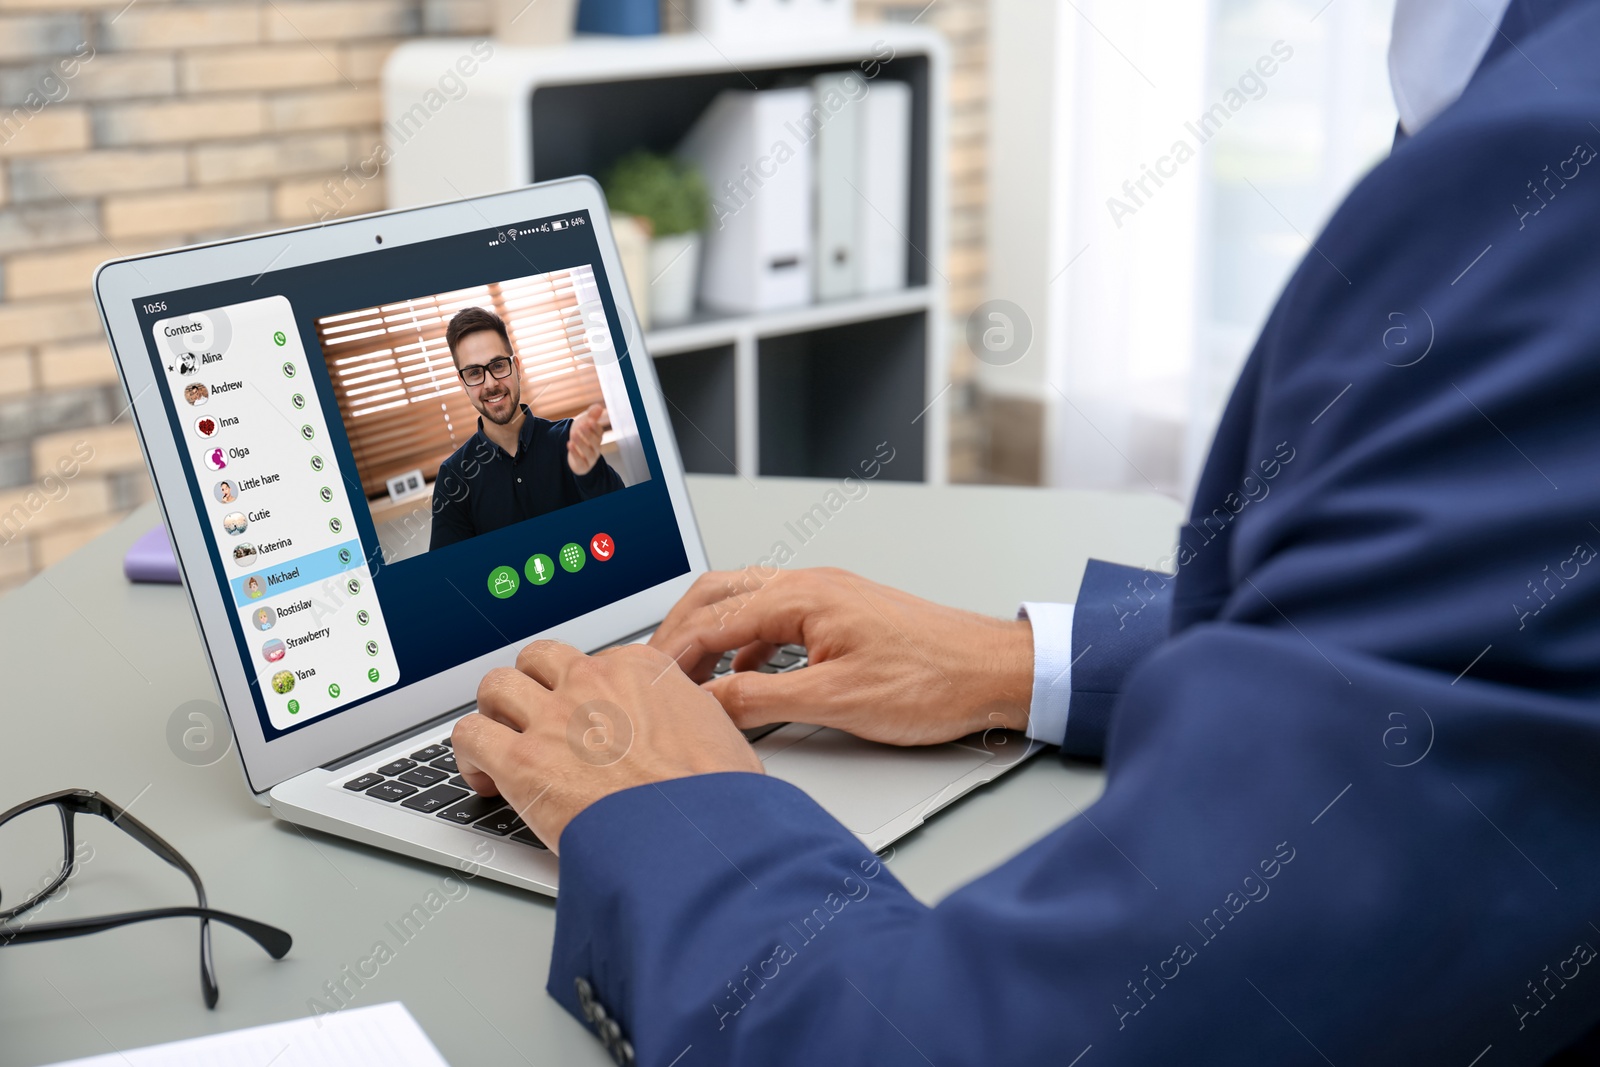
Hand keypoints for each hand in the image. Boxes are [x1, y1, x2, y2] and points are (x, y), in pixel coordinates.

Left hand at [452, 640, 762, 851]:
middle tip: (534, 719)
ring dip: (495, 713)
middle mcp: (594, 682)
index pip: (594, 660)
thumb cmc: (716, 800)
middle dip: (533, 686)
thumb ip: (686, 719)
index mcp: (641, 670)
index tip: (585, 717)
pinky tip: (484, 778)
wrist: (697, 840)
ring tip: (501, 742)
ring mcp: (555, 719)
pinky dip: (468, 755)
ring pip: (497, 686)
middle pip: (539, 660)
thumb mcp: (718, 736)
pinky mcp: (522, 763)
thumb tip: (683, 733)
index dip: (585, 692)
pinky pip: (470, 735)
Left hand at [566, 403, 608, 475]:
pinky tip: (569, 445)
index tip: (589, 420)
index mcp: (598, 437)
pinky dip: (575, 454)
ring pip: (589, 452)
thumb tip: (599, 406)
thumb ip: (592, 415)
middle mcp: (596, 448)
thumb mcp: (585, 423)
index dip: (595, 427)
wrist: (573, 452)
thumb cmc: (581, 435)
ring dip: (581, 443)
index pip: (599, 432)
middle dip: (589, 434)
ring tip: (573, 435)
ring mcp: (590, 458)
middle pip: (596, 442)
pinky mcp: (583, 466)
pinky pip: (581, 461)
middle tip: (581, 426)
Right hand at [648, 567, 1035, 745]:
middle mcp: (811, 585)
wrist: (993, 673)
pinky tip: (744, 681)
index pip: (711, 619)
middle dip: (679, 633)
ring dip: (711, 637)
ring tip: (687, 677)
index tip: (645, 684)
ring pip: (745, 605)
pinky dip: (744, 646)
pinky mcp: (842, 616)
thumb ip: (762, 700)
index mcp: (803, 596)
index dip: (671, 655)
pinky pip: (774, 620)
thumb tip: (709, 705)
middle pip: (719, 596)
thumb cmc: (933, 680)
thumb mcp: (836, 701)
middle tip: (651, 670)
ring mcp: (827, 597)